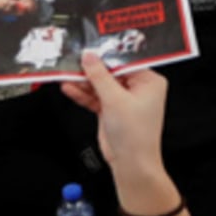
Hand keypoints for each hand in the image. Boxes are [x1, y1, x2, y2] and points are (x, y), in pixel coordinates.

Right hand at [60, 49, 167, 175]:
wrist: (131, 164)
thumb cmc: (135, 135)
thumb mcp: (115, 99)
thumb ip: (99, 76)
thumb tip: (89, 57)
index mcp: (149, 82)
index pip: (124, 62)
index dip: (105, 57)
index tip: (88, 52)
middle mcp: (138, 89)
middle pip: (110, 73)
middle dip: (91, 71)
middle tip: (73, 63)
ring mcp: (123, 100)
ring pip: (100, 85)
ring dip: (83, 82)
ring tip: (66, 75)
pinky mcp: (111, 110)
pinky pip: (95, 98)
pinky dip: (83, 94)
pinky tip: (69, 88)